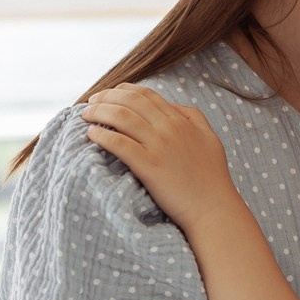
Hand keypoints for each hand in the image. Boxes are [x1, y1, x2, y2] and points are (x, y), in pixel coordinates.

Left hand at [81, 85, 241, 230]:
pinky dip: (102, 136)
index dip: (122, 90)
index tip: (108, 94)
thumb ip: (192, 117)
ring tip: (85, 116)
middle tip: (90, 103)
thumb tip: (172, 106)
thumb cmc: (212, 178)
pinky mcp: (149, 166)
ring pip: (121, 118)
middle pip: (130, 101)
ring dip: (99, 113)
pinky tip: (91, 135)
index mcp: (181, 120)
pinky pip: (119, 144)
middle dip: (105, 98)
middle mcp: (169, 128)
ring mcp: (159, 146)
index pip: (146, 95)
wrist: (213, 209)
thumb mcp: (209, 138)